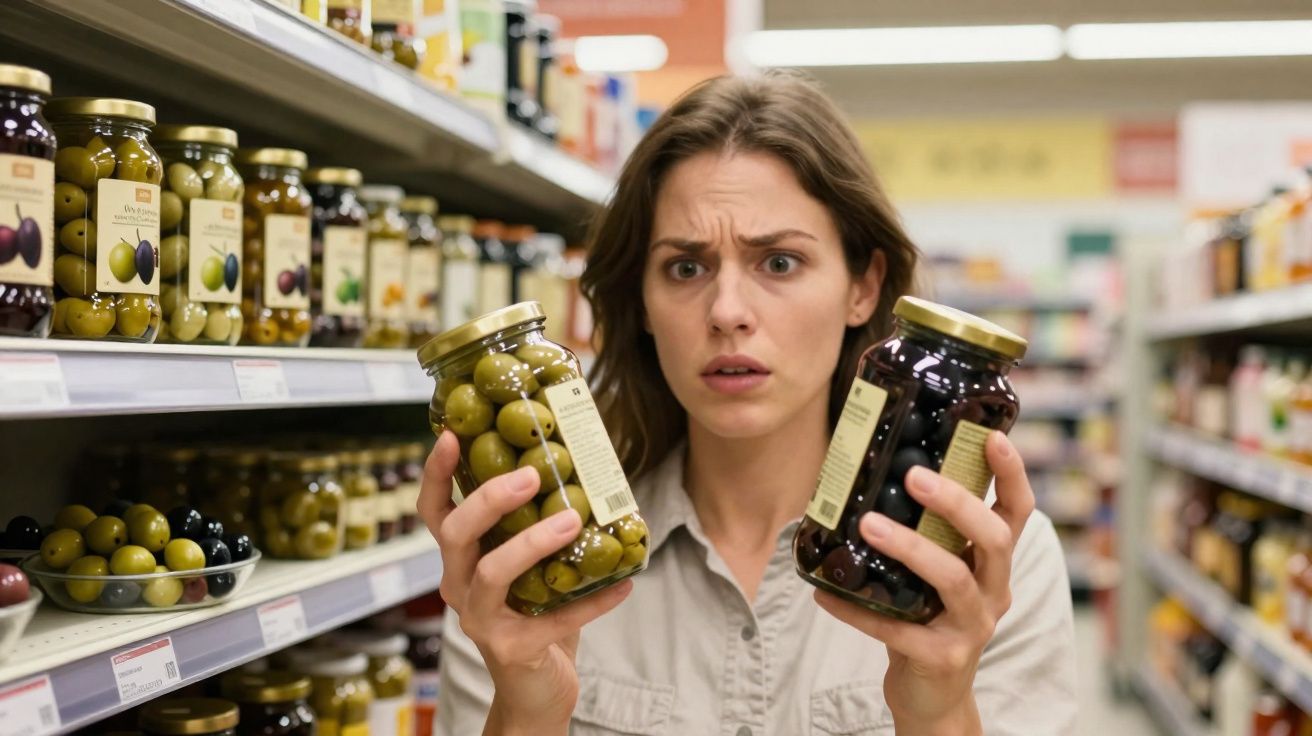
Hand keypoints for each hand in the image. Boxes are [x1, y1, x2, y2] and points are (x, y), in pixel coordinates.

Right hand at [417, 431, 633, 731]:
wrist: (535, 689)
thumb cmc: (533, 613)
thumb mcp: (527, 564)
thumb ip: (536, 523)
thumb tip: (581, 465)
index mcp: (459, 559)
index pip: (434, 512)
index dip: (436, 474)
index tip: (451, 435)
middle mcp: (458, 586)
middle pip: (456, 534)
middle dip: (490, 499)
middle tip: (532, 474)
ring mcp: (481, 621)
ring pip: (493, 573)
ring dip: (534, 542)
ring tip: (573, 520)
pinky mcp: (512, 649)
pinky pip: (556, 619)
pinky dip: (593, 600)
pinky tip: (624, 583)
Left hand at [814, 432, 1034, 734]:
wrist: (933, 692)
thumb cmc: (928, 615)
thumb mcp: (937, 568)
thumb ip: (924, 529)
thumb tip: (871, 466)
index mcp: (994, 562)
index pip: (1016, 512)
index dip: (1011, 474)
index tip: (993, 437)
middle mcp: (994, 590)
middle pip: (995, 539)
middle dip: (957, 504)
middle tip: (914, 476)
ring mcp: (972, 626)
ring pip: (953, 579)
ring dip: (910, 547)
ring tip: (868, 524)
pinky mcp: (943, 657)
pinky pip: (898, 630)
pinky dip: (858, 611)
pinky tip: (824, 595)